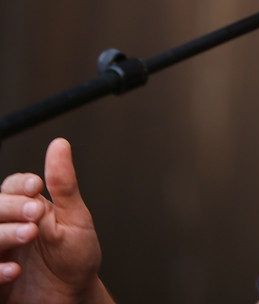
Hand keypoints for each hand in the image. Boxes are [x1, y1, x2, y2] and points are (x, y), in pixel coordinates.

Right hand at [0, 138, 104, 303]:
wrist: (74, 295)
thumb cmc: (76, 255)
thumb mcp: (76, 218)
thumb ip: (64, 184)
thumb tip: (60, 145)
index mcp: (27, 208)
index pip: (12, 187)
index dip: (21, 185)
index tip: (36, 187)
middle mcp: (8, 226)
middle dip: (11, 208)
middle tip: (35, 215)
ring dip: (3, 235)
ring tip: (29, 235)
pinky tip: (15, 271)